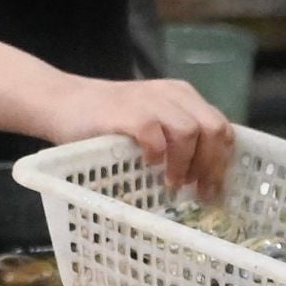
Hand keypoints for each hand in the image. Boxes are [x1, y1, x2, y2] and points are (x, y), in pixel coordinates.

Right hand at [45, 73, 234, 192]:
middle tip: (198, 191)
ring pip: (190, 132)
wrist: (62, 102)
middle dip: (211, 165)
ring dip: (185, 164)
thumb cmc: (107, 120)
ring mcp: (151, 101)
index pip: (221, 126)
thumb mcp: (151, 122)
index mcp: (183, 97)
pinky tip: (149, 166)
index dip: (223, 160)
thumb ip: (176, 138)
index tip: (214, 188)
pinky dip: (157, 155)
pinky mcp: (128, 112)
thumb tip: (203, 177)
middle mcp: (173, 95)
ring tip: (173, 184)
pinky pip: (156, 135)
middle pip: (213, 129)